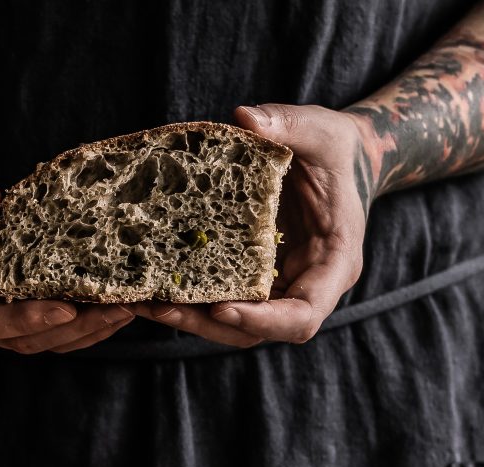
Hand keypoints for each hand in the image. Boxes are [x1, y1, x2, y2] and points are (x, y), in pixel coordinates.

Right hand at [0, 135, 133, 353]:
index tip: (64, 308)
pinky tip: (117, 305)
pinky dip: (82, 323)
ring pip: (34, 341)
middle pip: (13, 338)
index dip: (20, 318)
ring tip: (130, 307)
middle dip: (69, 328)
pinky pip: (44, 328)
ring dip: (84, 331)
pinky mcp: (7, 305)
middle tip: (120, 307)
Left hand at [139, 104, 369, 347]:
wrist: (339, 161)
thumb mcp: (320, 131)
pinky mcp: (254, 277)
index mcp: (333, 264)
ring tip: (145, 301)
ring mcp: (279, 286)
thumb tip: (245, 117)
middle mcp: (306, 286)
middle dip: (209, 324)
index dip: (264, 321)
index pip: (303, 316)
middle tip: (162, 307)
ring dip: (191, 316)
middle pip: (260, 330)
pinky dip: (191, 295)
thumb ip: (289, 125)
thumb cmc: (335, 149)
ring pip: (236, 323)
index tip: (223, 309)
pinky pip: (223, 296)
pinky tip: (151, 283)